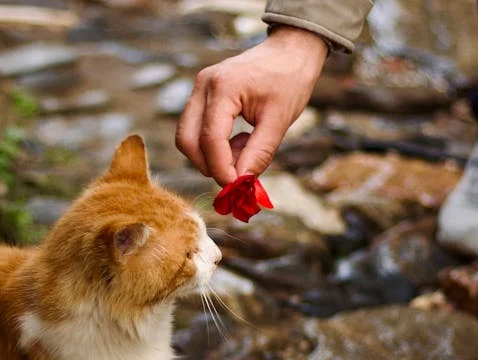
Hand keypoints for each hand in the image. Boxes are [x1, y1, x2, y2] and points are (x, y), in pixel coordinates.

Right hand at [176, 25, 327, 185]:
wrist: (290, 52)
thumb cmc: (289, 81)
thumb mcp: (280, 120)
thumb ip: (259, 153)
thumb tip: (242, 183)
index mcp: (223, 87)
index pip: (210, 139)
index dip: (221, 169)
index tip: (237, 189)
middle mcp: (203, 85)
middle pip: (187, 140)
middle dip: (209, 166)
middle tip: (238, 178)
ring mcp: (199, 88)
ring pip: (187, 137)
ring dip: (211, 157)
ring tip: (244, 152)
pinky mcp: (202, 95)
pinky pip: (196, 129)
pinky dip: (213, 145)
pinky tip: (240, 141)